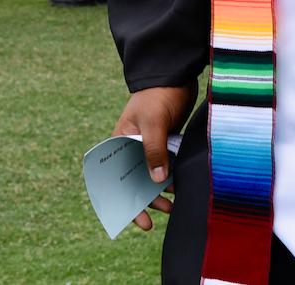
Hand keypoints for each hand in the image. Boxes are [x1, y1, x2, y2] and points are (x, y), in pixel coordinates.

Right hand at [113, 85, 193, 232]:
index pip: (115, 178)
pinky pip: (164, 166)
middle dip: (144, 201)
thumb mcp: (153, 122)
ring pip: (151, 175)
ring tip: (172, 207)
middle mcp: (132, 147)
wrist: (175, 74)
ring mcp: (149, 144)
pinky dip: (169, 178)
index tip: (135, 218)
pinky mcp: (165, 141)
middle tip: (156, 219)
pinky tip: (179, 187)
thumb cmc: (158, 94)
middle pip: (133, 181)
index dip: (123, 201)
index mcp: (120, 142)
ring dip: (159, 192)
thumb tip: (156, 181)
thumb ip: (154, 150)